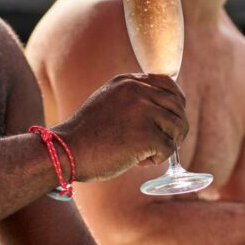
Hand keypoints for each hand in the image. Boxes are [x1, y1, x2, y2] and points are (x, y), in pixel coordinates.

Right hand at [54, 73, 187, 181]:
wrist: (65, 151)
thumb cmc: (85, 136)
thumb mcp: (107, 103)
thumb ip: (131, 99)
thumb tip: (163, 110)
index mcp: (128, 81)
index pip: (169, 85)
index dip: (176, 105)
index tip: (171, 121)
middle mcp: (138, 90)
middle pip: (178, 107)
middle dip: (176, 129)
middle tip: (163, 145)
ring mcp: (143, 110)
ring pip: (178, 127)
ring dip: (167, 144)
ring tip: (146, 155)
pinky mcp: (146, 134)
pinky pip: (169, 148)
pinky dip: (158, 159)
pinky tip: (139, 162)